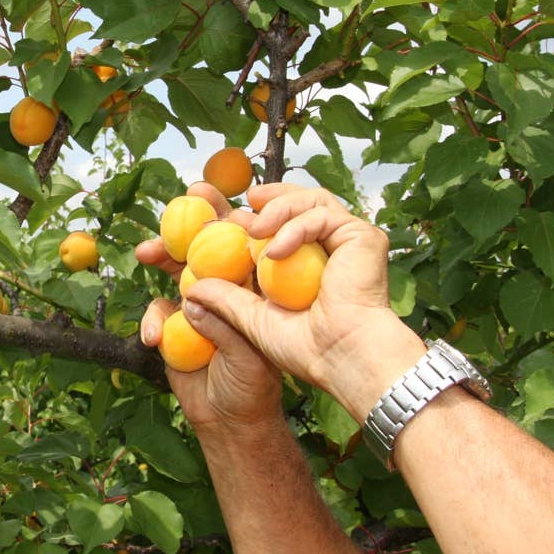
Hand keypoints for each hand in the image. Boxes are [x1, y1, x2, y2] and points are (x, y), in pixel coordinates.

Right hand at [137, 183, 281, 431]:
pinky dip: (152, 321)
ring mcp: (197, 303)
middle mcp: (225, 288)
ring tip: (146, 253)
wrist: (229, 421)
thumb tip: (192, 299)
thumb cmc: (254, 388)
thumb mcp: (249, 358)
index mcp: (252, 288)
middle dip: (186, 224)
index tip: (207, 194)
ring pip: (175, 269)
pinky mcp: (173, 323)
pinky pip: (157, 310)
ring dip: (160, 257)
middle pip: (203, 246)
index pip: (241, 243)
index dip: (224, 215)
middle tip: (174, 204)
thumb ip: (223, 327)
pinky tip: (153, 339)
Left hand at [181, 184, 422, 421]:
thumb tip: (191, 289)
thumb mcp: (253, 321)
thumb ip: (226, 301)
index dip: (238, 218)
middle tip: (216, 194)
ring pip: (308, 200)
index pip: (268, 229)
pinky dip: (295, 227)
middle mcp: (322, 248)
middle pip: (289, 205)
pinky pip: (322, 215)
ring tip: (251, 228)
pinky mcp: (362, 237)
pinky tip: (274, 250)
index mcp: (297, 266)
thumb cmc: (305, 349)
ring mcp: (342, 240)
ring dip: (276, 207)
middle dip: (256, 197)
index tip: (211, 212)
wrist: (343, 359)